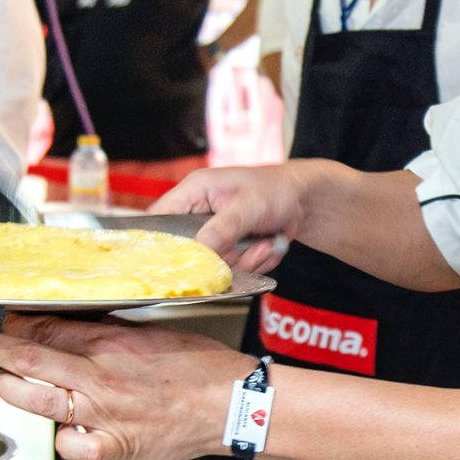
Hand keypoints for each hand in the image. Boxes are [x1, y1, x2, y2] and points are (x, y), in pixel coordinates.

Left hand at [0, 314, 250, 459]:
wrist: (230, 404)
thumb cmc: (199, 367)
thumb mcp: (151, 332)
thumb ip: (107, 332)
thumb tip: (70, 325)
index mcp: (110, 344)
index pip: (45, 328)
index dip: (16, 323)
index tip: (5, 320)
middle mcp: (99, 378)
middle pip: (28, 360)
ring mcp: (102, 416)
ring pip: (37, 401)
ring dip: (10, 389)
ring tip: (3, 382)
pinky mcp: (112, 448)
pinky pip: (69, 446)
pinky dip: (62, 438)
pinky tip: (66, 430)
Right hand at [151, 164, 302, 272]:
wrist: (301, 199)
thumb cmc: (274, 188)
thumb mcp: (249, 205)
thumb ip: (224, 226)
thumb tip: (201, 247)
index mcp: (194, 193)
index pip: (159, 220)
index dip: (160, 244)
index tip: (181, 260)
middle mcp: (198, 215)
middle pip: (189, 252)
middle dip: (222, 256)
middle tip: (245, 245)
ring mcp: (214, 234)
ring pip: (215, 266)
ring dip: (244, 260)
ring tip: (263, 241)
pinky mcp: (228, 250)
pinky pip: (234, 270)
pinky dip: (254, 263)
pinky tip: (265, 246)